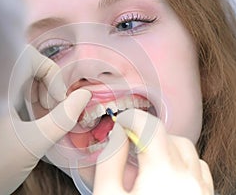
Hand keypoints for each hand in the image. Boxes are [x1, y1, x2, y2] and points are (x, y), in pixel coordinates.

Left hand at [0, 46, 90, 194]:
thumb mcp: (33, 143)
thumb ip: (63, 118)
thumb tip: (85, 95)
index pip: (28, 57)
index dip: (49, 72)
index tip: (58, 100)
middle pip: (27, 66)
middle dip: (47, 84)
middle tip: (53, 108)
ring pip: (23, 78)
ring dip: (40, 92)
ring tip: (45, 116)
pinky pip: (17, 91)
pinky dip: (31, 101)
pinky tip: (35, 119)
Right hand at [93, 109, 213, 194]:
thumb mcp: (107, 194)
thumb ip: (110, 160)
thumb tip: (117, 134)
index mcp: (163, 175)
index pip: (152, 128)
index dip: (133, 118)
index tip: (121, 121)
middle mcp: (188, 179)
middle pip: (170, 137)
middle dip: (147, 134)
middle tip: (130, 143)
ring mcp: (200, 190)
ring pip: (187, 151)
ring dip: (166, 147)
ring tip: (147, 160)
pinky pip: (198, 169)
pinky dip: (182, 163)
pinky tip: (164, 175)